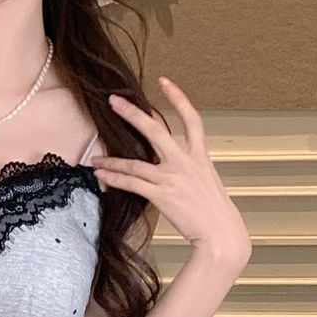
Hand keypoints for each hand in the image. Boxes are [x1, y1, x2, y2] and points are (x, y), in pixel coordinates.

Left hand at [91, 75, 250, 267]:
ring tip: (95, 160)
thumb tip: (172, 163)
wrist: (221, 236)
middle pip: (156, 130)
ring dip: (111, 162)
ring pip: (135, 163)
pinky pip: (132, 184)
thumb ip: (190, 167)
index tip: (164, 81)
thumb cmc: (214, 212)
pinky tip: (102, 178)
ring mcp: (173, 179)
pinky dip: (115, 180)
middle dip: (132, 114)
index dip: (178, 97)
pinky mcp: (162, 196)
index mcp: (200, 156)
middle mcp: (186, 163)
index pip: (191, 118)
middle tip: (114, 100)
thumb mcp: (207, 181)